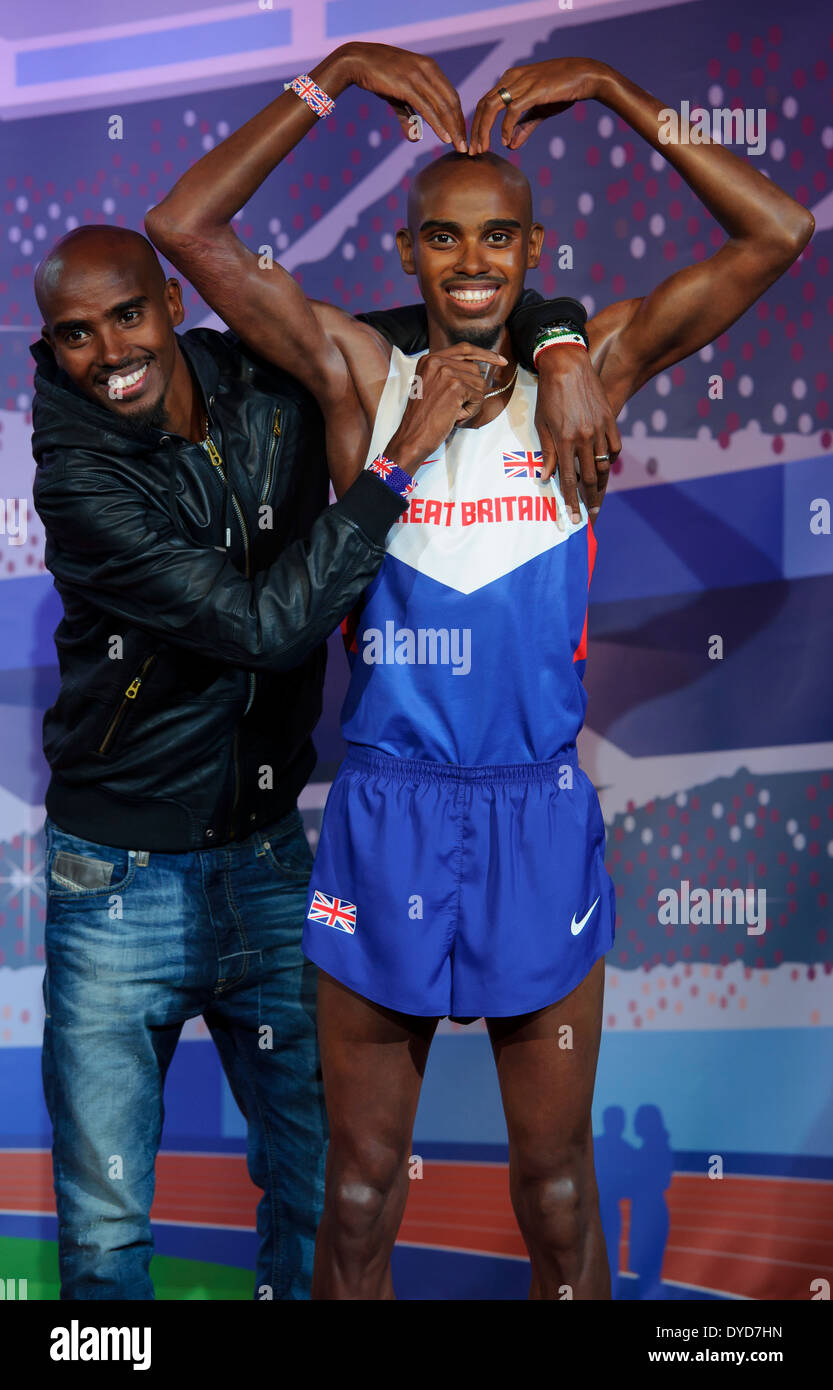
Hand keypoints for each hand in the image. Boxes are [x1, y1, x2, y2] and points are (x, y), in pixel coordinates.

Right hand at [329, 42, 466, 151]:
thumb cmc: (377, 76)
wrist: (356, 61)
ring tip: (459, 147)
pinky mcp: (408, 85)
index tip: (462, 135)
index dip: (458, 116)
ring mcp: (418, 76)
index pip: (451, 95)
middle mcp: (428, 69)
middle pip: (452, 101)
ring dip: (453, 129)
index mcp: (430, 68)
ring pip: (442, 106)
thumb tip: (415, 138)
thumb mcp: (396, 97)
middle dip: (460, 125)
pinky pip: (428, 108)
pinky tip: (446, 138)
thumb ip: (408, 117)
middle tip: (466, 146)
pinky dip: (439, 125)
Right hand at [384, 344, 507, 474]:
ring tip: (453, 411)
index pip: (464, 349)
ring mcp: (446, 372)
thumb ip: (449, 372)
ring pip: (479, 383)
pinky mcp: (455, 386)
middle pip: (475, 368)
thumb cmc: (423, 417)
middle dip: (473, 390)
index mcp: (429, 359)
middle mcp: (436, 361)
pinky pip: (479, 396)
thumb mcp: (431, 385)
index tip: (500, 360)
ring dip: (472, 402)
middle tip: (456, 407)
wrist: (413, 435)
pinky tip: (456, 416)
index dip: (485, 354)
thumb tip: (477, 370)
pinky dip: (472, 410)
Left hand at [468, 57, 611, 153]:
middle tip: (472, 152)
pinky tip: (503, 141)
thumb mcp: (539, 111)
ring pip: (492, 106)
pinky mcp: (533, 90)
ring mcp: (521, 82)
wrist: (586, 76)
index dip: (476, 125)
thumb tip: (509, 146)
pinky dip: (505, 126)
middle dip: (475, 130)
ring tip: (483, 149)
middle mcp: (511, 78)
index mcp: (510, 80)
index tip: (474, 145)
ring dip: (484, 130)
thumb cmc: (563, 91)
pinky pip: (512, 110)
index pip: (484, 103)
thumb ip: (523, 127)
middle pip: (483, 105)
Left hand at [534, 345, 620, 524]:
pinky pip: (614, 447)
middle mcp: (584, 437)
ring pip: (604, 465)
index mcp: (565, 440)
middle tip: (591, 516)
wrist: (567, 364)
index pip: (570, 480)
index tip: (574, 519)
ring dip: (601, 484)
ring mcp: (600, 428)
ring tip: (597, 497)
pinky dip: (610, 460)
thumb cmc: (548, 395)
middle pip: (590, 478)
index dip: (571, 502)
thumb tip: (547, 478)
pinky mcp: (609, 419)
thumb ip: (547, 452)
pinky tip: (604, 467)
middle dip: (590, 501)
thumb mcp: (542, 424)